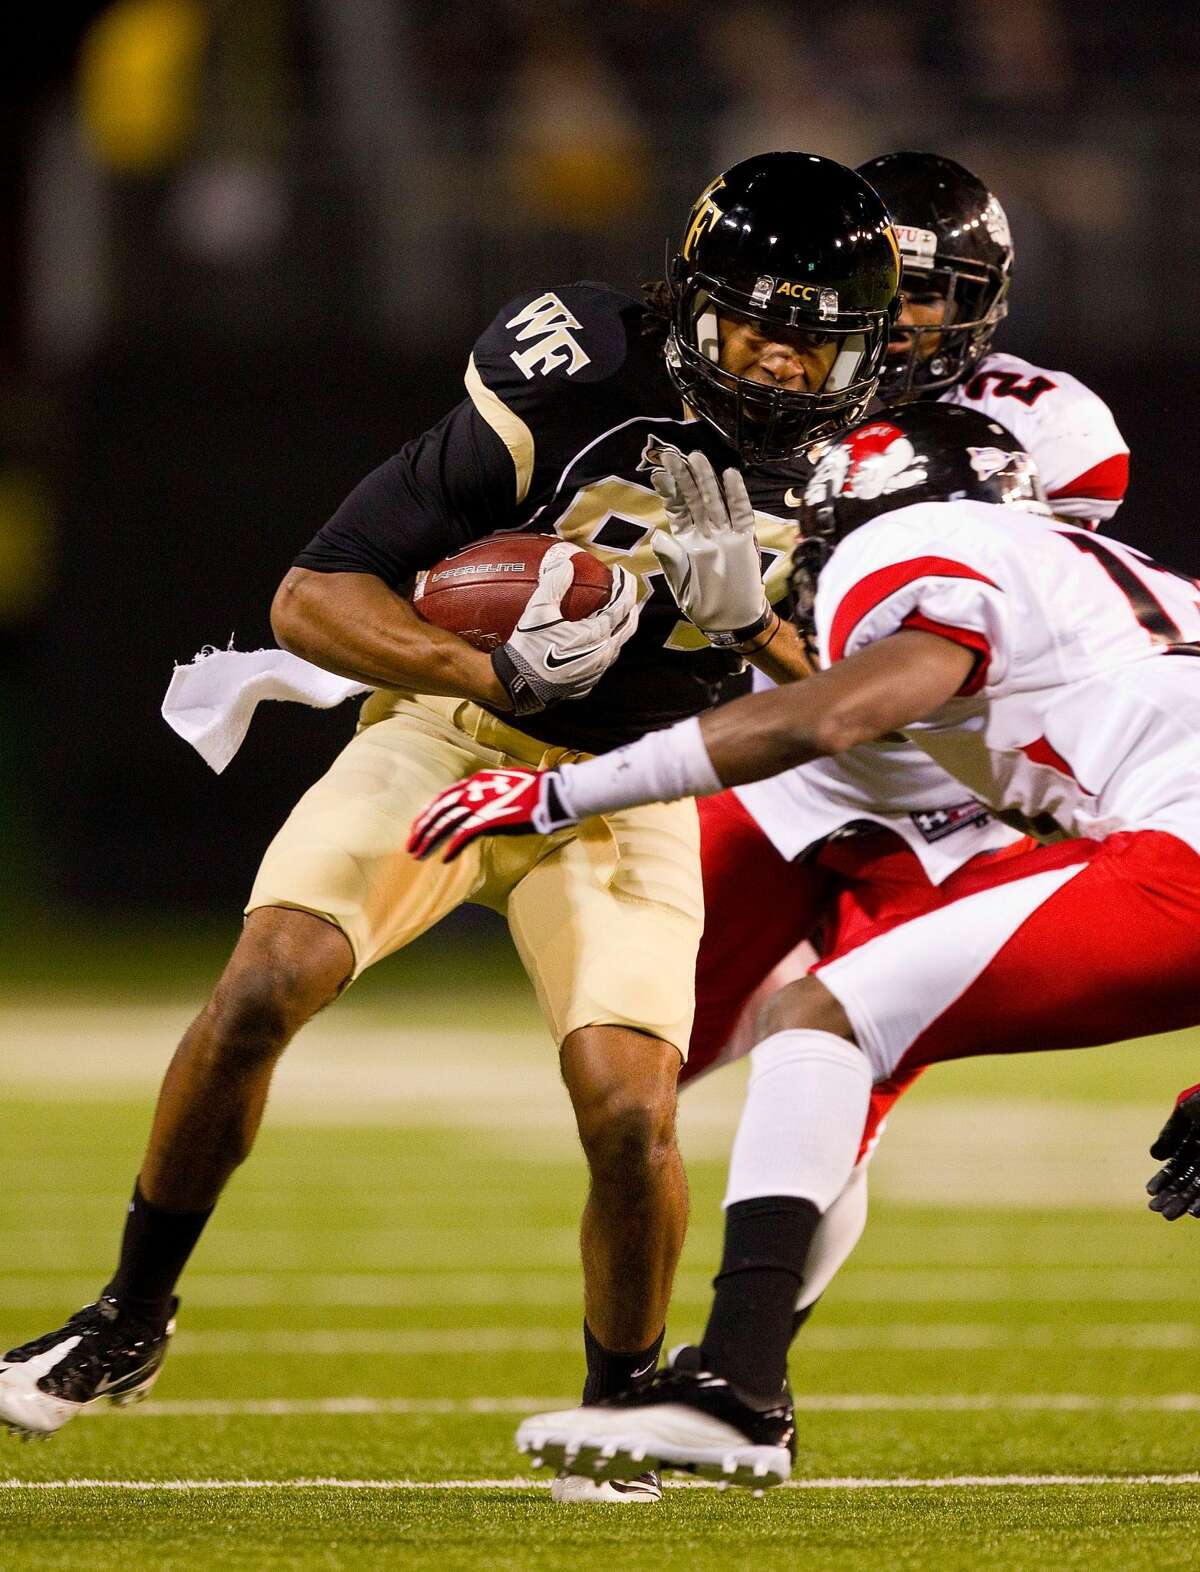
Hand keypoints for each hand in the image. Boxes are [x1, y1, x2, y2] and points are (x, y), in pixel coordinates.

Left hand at [408, 766, 578, 861]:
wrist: (552, 792)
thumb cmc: (536, 792)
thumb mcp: (506, 789)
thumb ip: (490, 799)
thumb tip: (481, 816)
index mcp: (478, 780)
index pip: (445, 797)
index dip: (429, 813)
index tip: (419, 827)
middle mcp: (474, 789)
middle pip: (439, 809)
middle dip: (422, 828)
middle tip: (410, 844)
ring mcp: (480, 803)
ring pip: (446, 822)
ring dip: (430, 839)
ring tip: (418, 854)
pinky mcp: (489, 818)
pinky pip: (464, 834)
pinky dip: (452, 846)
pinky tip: (444, 858)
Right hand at [492, 543, 639, 714]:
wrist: (518, 685)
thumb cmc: (529, 648)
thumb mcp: (538, 611)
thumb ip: (554, 584)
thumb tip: (566, 564)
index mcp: (596, 635)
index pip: (622, 606)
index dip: (625, 586)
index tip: (621, 572)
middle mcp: (602, 654)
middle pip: (628, 627)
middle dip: (630, 606)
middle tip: (625, 590)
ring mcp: (596, 671)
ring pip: (617, 645)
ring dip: (619, 627)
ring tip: (615, 612)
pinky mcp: (587, 683)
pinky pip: (604, 660)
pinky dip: (606, 645)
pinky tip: (596, 639)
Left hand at [650, 449, 770, 645]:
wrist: (730, 620)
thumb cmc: (702, 603)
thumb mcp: (680, 583)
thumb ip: (671, 560)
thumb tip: (660, 537)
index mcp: (686, 540)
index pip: (677, 509)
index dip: (669, 491)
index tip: (658, 472)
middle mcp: (705, 532)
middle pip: (694, 499)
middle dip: (684, 477)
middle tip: (672, 454)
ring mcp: (725, 534)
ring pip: (714, 501)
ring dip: (706, 480)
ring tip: (697, 458)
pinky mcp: (744, 540)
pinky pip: (740, 513)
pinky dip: (736, 495)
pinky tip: (730, 476)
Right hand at [1147, 1085, 1199, 1218]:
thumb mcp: (1188, 1111)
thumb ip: (1171, 1132)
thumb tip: (1154, 1157)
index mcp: (1193, 1146)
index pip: (1175, 1168)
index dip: (1162, 1180)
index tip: (1149, 1192)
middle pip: (1186, 1183)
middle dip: (1171, 1196)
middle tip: (1156, 1210)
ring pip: (1199, 1190)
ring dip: (1185, 1203)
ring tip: (1169, 1214)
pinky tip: (1195, 1212)